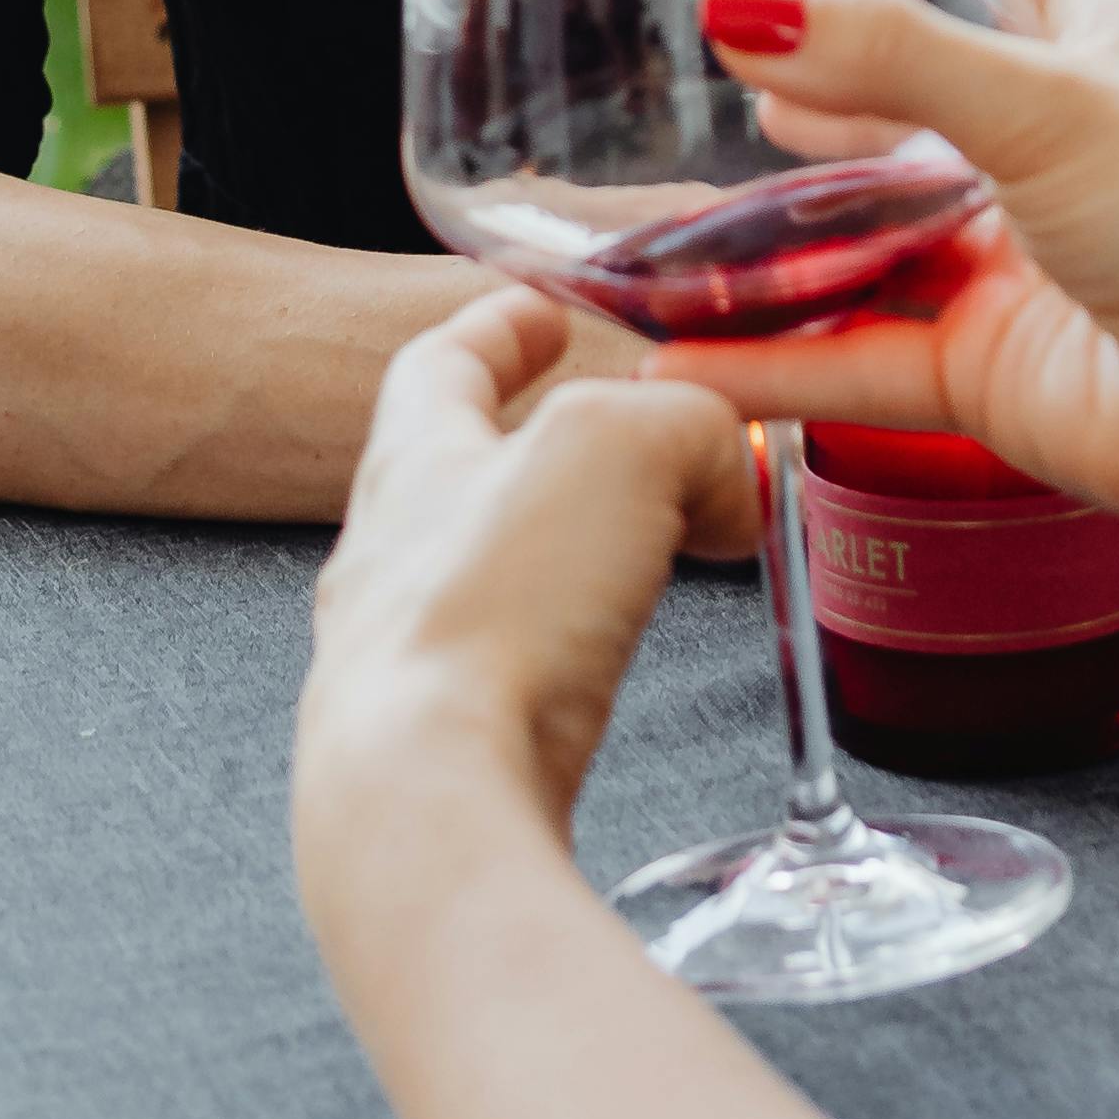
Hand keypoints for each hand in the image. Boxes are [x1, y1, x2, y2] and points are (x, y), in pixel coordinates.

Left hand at [294, 294, 751, 983]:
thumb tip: (728, 476)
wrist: (429, 809)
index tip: (541, 308)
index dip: (499, 327)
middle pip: (468, 478)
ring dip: (575, 560)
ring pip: (498, 585)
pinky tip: (626, 669)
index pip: (441, 365)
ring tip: (658, 554)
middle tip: (636, 442)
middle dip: (552, 451)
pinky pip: (525, 680)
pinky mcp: (449, 760)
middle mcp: (390, 565)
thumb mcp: (617, 449)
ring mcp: (408, 671)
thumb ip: (688, 426)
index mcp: (414, 463)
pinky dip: (582, 657)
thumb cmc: (488, 615)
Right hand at [672, 0, 1118, 569]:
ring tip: (692, 203)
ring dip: (792, 222)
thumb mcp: (1049, 103)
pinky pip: (860, 356)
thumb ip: (893, 52)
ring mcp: (1024, 260)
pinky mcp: (992, 369)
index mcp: (1105, 41)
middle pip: (929, 84)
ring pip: (879, 230)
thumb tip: (747, 2)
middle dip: (838, 66)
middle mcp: (1063, 143)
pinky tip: (688, 354)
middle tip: (742, 46)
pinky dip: (777, 359)